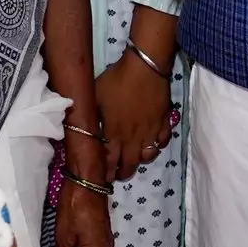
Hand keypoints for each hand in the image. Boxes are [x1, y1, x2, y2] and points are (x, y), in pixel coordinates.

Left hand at [97, 41, 174, 181]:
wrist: (144, 68)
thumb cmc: (116, 81)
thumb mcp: (95, 97)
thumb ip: (91, 116)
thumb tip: (84, 128)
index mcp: (114, 134)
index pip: (109, 162)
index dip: (106, 172)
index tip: (102, 178)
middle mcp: (133, 138)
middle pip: (129, 165)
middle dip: (123, 173)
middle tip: (118, 174)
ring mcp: (150, 131)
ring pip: (148, 156)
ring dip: (140, 161)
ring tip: (134, 158)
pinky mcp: (163, 122)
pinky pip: (164, 141)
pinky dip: (158, 145)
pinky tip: (153, 142)